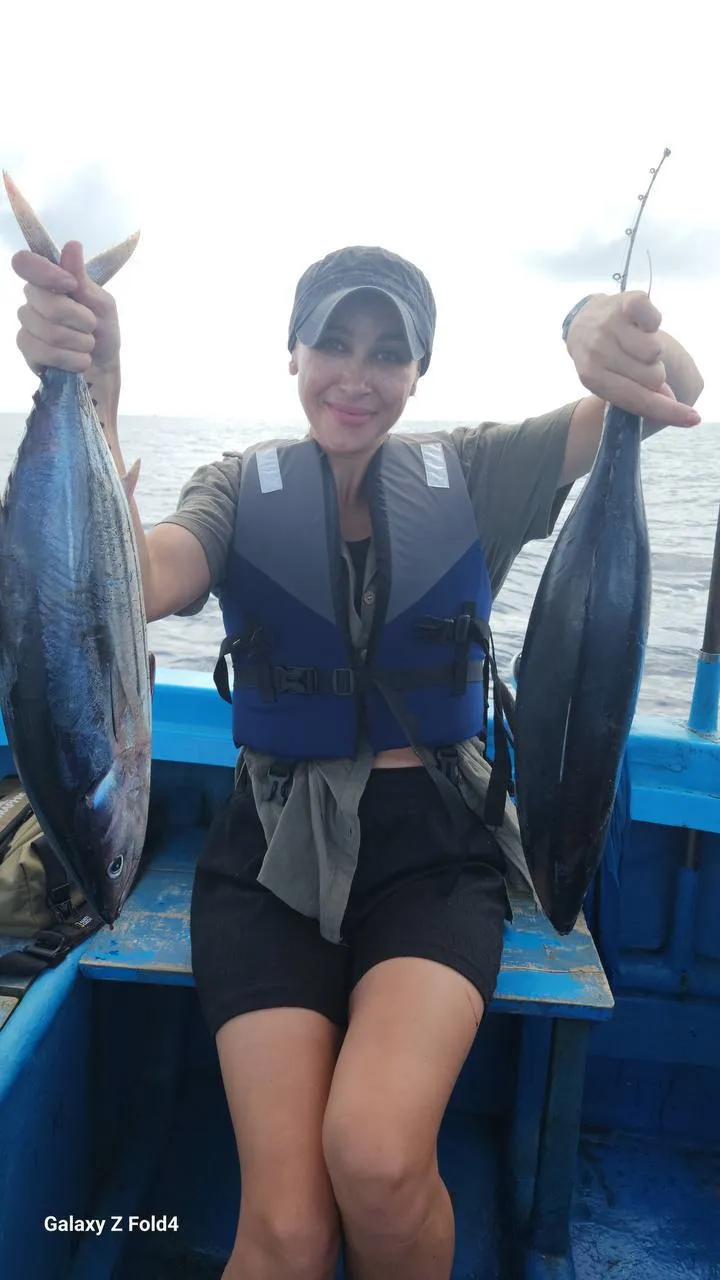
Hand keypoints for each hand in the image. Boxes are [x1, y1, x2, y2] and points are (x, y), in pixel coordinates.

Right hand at [13, 240, 121, 388]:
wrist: (103, 366)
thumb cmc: (102, 331)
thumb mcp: (102, 304)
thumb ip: (83, 280)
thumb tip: (72, 246)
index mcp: (48, 280)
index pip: (25, 263)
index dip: (46, 273)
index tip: (70, 285)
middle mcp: (33, 299)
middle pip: (46, 302)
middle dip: (80, 319)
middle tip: (92, 326)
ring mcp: (27, 324)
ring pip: (50, 331)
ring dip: (80, 342)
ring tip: (87, 344)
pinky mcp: (27, 350)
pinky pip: (45, 352)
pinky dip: (72, 359)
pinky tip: (79, 360)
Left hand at [566, 292, 700, 427]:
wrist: (582, 321)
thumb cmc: (602, 358)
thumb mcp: (611, 381)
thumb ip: (638, 394)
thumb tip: (669, 400)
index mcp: (593, 378)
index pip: (637, 399)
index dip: (667, 411)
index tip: (692, 418)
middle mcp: (598, 352)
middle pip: (653, 377)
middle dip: (653, 373)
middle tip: (638, 362)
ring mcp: (610, 325)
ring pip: (655, 351)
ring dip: (651, 349)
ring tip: (636, 343)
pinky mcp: (625, 302)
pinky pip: (655, 319)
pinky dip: (653, 322)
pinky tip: (640, 325)